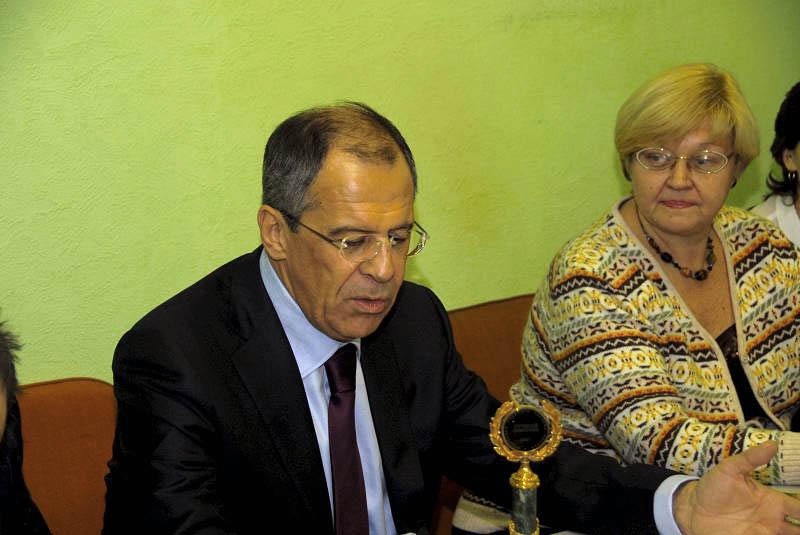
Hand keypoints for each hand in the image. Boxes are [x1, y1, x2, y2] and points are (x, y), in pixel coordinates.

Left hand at [674, 441, 799, 533]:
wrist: (692, 508)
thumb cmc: (713, 487)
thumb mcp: (730, 469)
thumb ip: (751, 458)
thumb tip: (773, 444)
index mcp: (772, 501)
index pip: (799, 507)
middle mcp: (772, 519)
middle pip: (798, 528)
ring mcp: (763, 532)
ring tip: (795, 533)